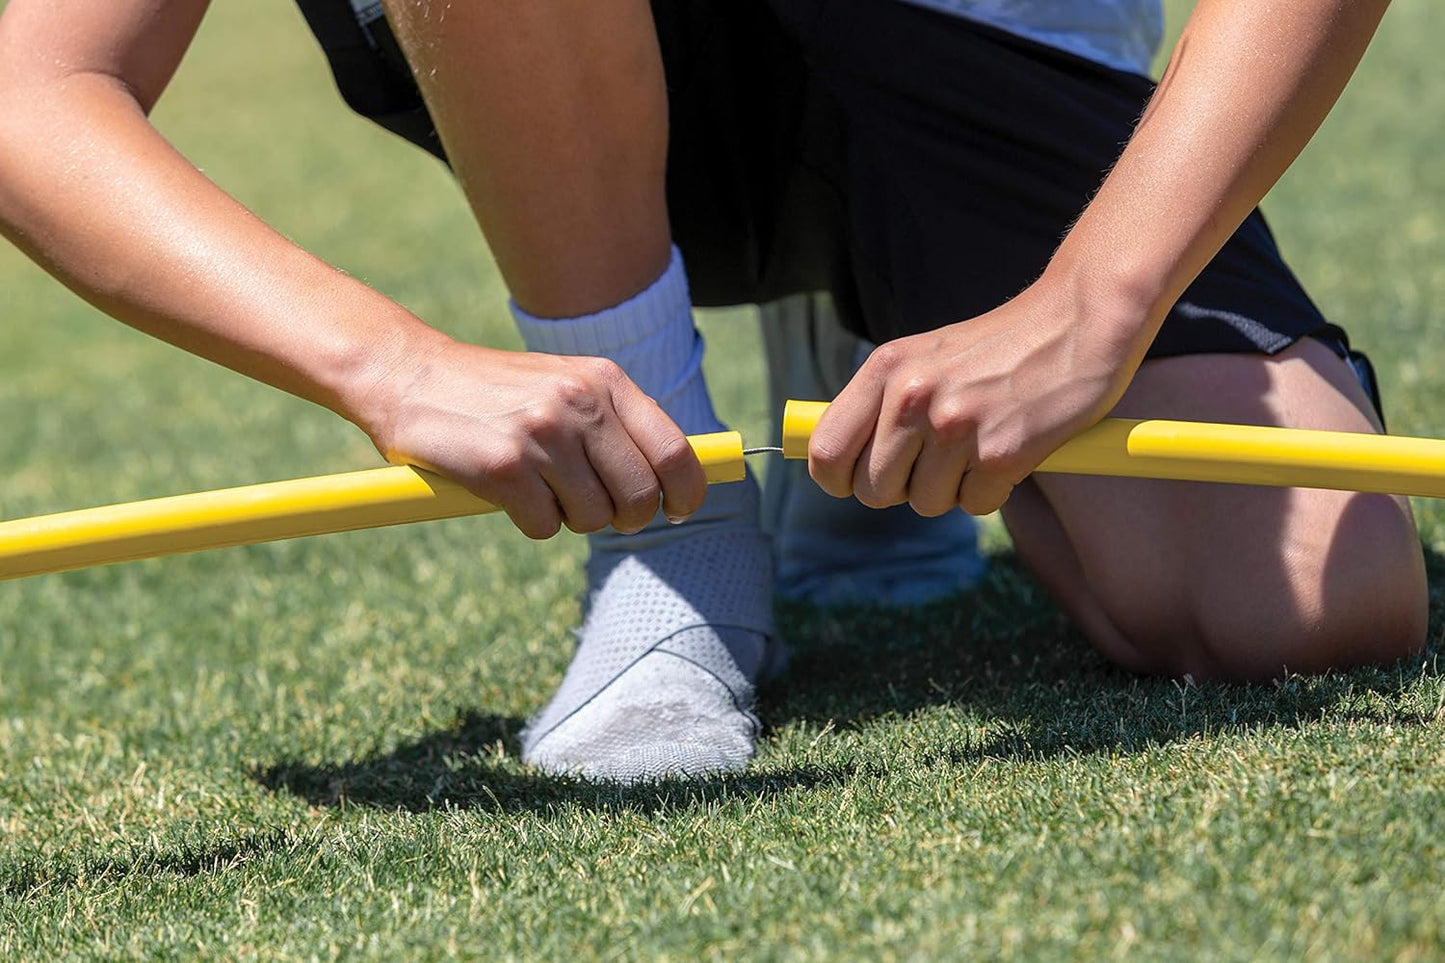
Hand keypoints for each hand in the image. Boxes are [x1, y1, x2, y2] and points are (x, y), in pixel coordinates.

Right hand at [357, 336, 706, 538]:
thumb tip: (674, 476)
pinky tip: (506, 491)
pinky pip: (545, 527)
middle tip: (596, 510)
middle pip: (640, 496)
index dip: (687, 491)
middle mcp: (579, 403)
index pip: (675, 450)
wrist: (407, 374)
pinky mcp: (504, 468)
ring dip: (569, 517)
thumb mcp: (565, 383)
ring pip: (593, 519)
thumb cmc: (494, 390)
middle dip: (625, 518)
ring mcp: (542, 435)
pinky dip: (530, 521)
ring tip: (539, 486)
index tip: (680, 508)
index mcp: (604, 380)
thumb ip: (616, 421)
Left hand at [808, 278, 1149, 515]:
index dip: (839, 480)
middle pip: (874, 490)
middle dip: (903, 488)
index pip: (826, 452)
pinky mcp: (1001, 454)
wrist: (1080, 320)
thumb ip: (880, 404)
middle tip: (936, 461)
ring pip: (925, 504)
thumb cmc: (999, 348)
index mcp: (886, 369)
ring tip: (979, 443)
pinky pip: (975, 505)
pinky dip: (992, 489)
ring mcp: (956, 426)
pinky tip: (1010, 448)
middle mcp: (913, 396)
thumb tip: (835, 464)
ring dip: (953, 488)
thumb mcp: (924, 358)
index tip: (858, 481)